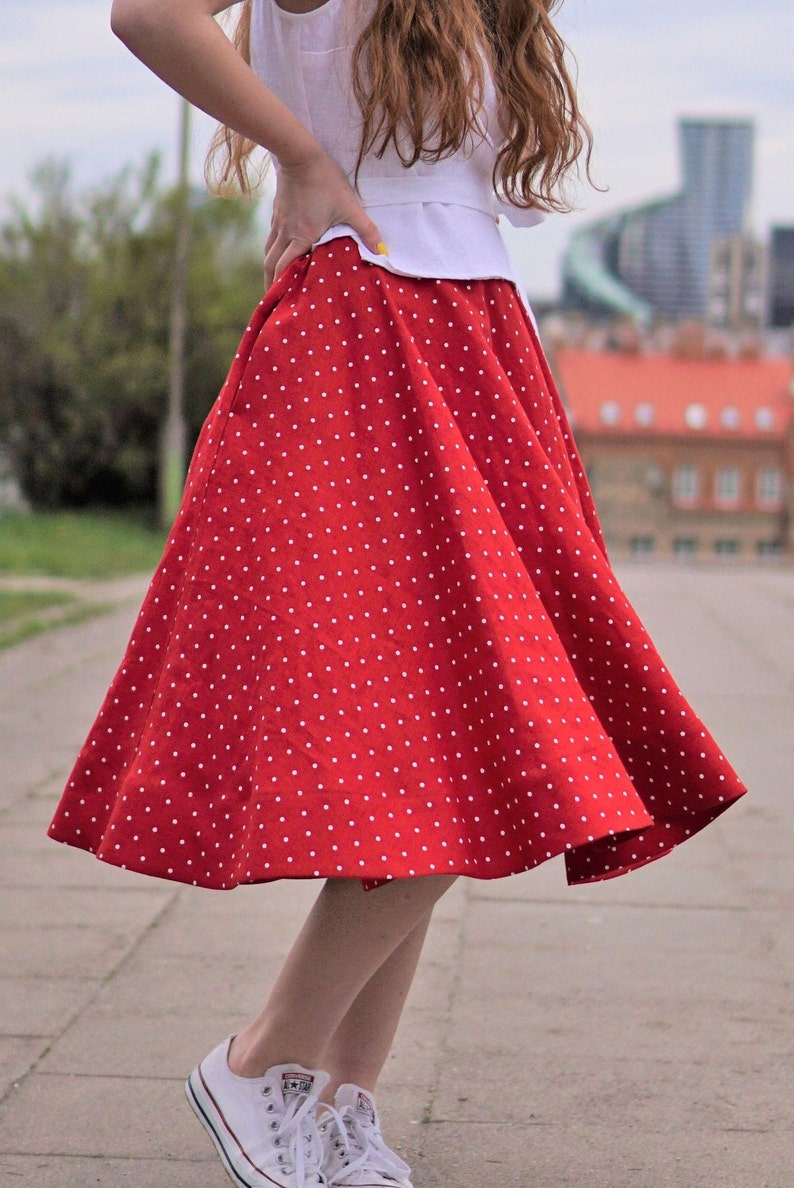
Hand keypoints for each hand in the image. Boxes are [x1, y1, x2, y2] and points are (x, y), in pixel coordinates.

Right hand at [263, 147, 385, 288]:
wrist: (299, 155)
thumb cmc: (326, 181)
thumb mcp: (350, 206)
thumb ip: (366, 230)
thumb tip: (383, 251)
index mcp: (302, 237)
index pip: (286, 269)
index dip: (282, 287)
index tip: (282, 303)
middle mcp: (286, 234)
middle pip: (272, 266)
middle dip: (271, 285)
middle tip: (272, 302)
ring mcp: (279, 223)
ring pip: (268, 253)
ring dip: (270, 270)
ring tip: (272, 283)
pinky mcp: (277, 213)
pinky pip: (271, 239)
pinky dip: (273, 252)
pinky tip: (278, 254)